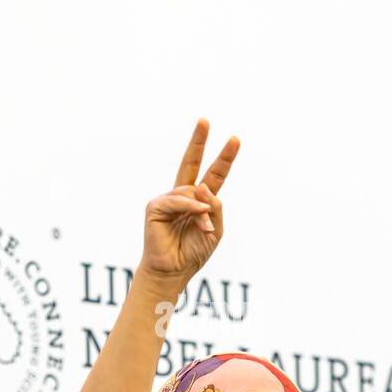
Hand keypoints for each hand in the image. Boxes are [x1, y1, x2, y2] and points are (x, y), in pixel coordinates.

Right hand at [138, 118, 238, 292]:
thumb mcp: (216, 229)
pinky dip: (190, 208)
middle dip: (198, 141)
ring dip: (202, 210)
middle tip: (204, 120)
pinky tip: (197, 217)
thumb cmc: (193, 252)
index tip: (235, 139)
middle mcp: (183, 195)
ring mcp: (168, 199)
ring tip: (205, 229)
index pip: (214, 174)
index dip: (224, 157)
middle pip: (190, 162)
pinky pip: (177, 199)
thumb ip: (214, 206)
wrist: (173, 271)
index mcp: (200, 200)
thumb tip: (202, 186)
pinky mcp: (155, 206)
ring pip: (191, 190)